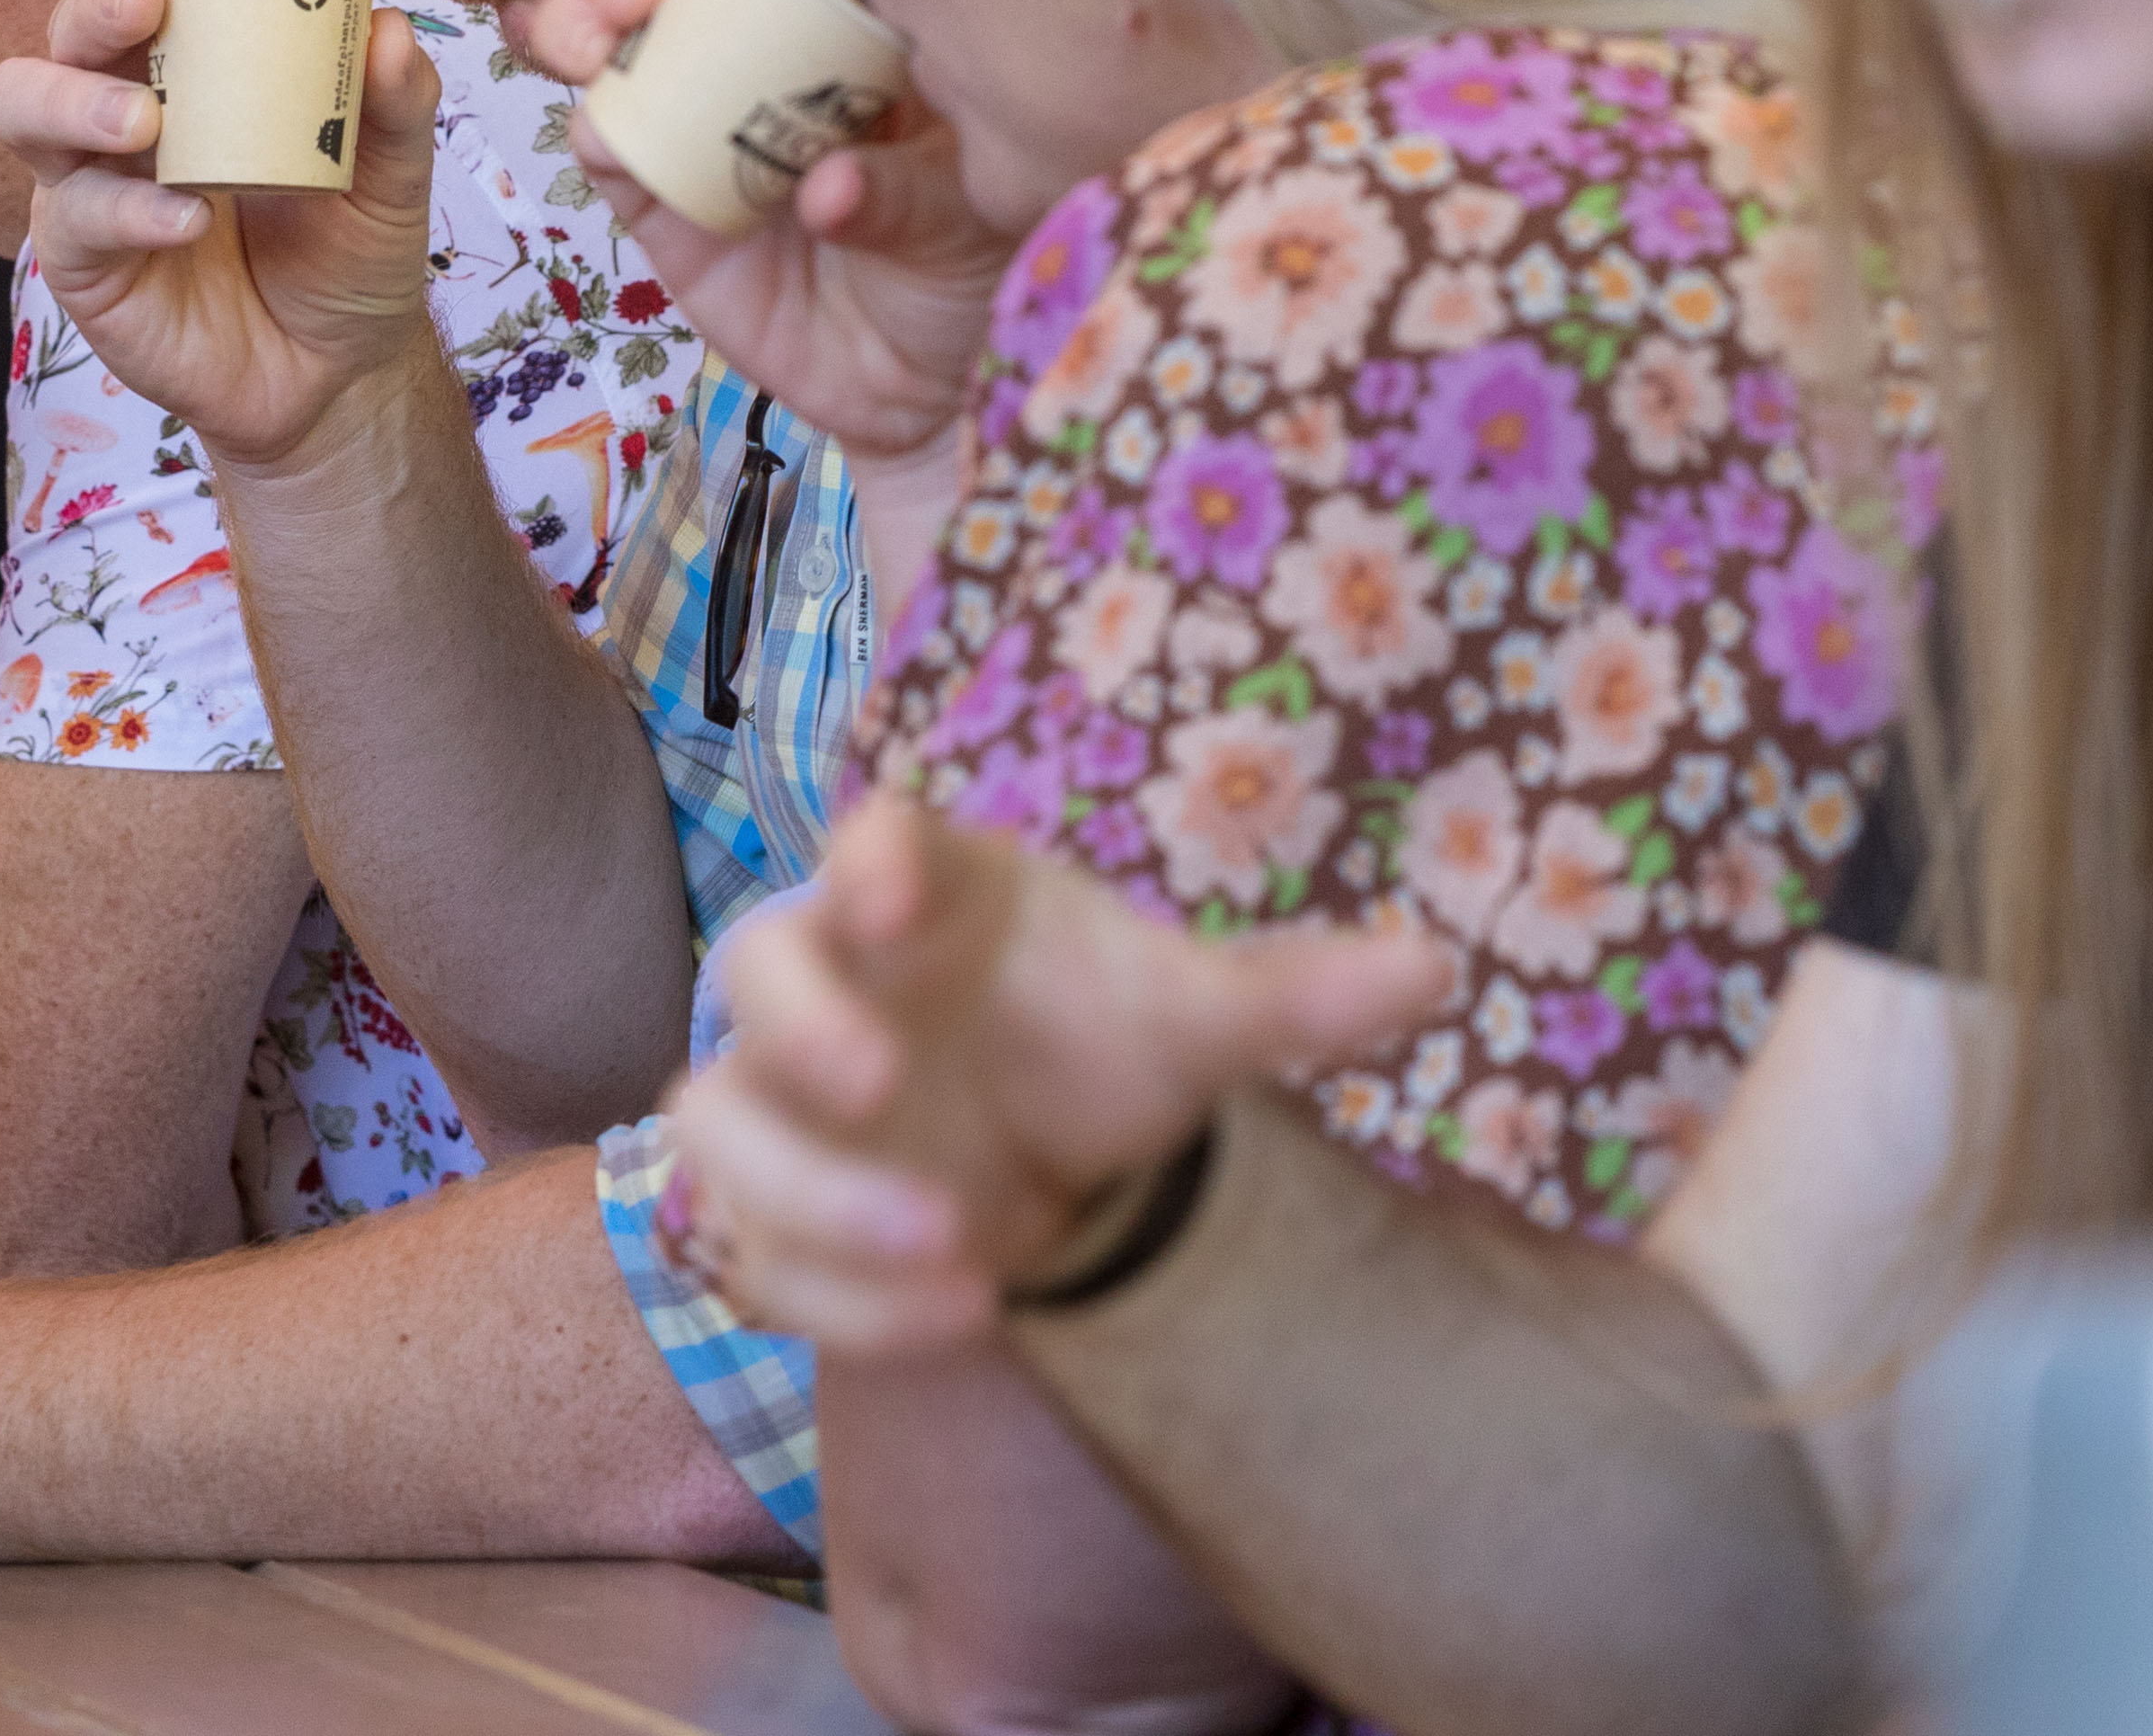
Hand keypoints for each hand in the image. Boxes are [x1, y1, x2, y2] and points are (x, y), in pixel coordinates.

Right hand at [0, 0, 451, 474]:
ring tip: (147, 122)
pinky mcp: (83, 259)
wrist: (341, 369)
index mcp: (190, 48)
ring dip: (77, 100)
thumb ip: (394, 98)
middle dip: (93, 1)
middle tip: (149, 0)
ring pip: (23, 106)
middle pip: (66, 22)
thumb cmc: (352, 241)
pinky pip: (78, 217)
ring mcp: (89, 177)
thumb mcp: (393, 165)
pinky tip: (187, 216)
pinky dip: (131, 208)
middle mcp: (123, 95)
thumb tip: (386, 26)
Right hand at [527, 0, 1014, 462]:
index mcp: (849, 23)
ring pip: (624, 41)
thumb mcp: (970, 223)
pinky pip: (612, 147)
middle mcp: (766, 57)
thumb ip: (905, 198)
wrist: (929, 391)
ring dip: (590, 16)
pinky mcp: (665, 205)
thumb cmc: (973, 271)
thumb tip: (825, 188)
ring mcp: (707, 124)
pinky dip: (592, 117)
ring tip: (606, 31)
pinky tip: (597, 110)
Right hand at [665, 799, 1454, 1358]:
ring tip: (961, 1255)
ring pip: (715, 1128)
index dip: (867, 853)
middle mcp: (831, 979)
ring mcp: (783, 1097)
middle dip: (803, 1028)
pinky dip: (841, 1298)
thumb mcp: (1190, 1017)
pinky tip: (963, 1316)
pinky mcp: (771, 1205)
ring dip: (813, 1196)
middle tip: (875, 1086)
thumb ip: (1292, 995)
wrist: (1050, 1143)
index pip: (869, 836)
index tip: (890, 889)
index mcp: (925, 889)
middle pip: (754, 971)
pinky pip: (749, 1253)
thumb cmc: (1095, 1035)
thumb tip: (1437, 970)